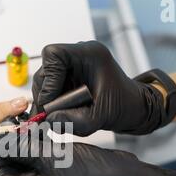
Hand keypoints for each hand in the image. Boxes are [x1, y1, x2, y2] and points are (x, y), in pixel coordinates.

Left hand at [0, 132, 175, 175]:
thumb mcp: (52, 159)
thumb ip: (22, 148)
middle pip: (9, 164)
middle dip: (8, 141)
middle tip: (10, 118)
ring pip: (24, 156)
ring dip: (23, 137)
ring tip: (23, 117)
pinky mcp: (57, 169)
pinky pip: (39, 153)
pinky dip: (37, 139)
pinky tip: (38, 123)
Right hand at [32, 41, 170, 135]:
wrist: (131, 108)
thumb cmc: (122, 107)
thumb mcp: (98, 118)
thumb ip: (73, 120)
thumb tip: (48, 120)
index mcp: (89, 54)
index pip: (54, 55)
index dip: (48, 79)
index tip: (51, 101)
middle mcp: (78, 55)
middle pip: (45, 70)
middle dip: (46, 94)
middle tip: (52, 115)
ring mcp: (71, 65)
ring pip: (43, 80)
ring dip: (47, 100)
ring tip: (58, 116)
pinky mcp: (67, 76)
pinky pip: (47, 87)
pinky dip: (49, 102)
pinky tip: (59, 113)